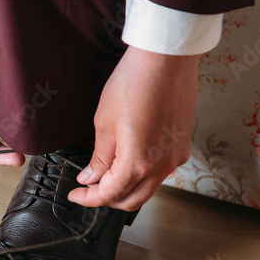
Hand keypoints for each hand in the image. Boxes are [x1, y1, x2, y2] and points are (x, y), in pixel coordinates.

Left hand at [68, 46, 199, 210]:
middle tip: (89, 189)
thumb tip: (92, 177)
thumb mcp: (104, 123)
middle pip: (132, 200)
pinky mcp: (183, 145)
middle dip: (108, 199)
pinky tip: (129, 160)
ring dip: (127, 187)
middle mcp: (161, 165)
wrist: (165, 60)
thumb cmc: (134, 83)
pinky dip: (143, 173)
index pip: (109, 194)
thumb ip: (99, 157)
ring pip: (149, 187)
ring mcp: (175, 156)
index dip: (88, 199)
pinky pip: (161, 170)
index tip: (76, 195)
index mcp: (138, 163)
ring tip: (106, 174)